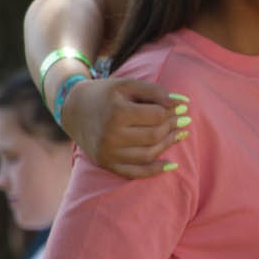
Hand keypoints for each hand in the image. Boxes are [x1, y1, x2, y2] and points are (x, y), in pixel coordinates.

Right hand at [63, 74, 189, 178]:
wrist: (74, 109)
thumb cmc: (105, 94)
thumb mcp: (127, 85)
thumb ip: (155, 91)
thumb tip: (183, 102)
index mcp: (117, 112)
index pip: (156, 116)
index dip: (173, 111)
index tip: (183, 107)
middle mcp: (111, 135)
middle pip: (154, 136)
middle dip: (173, 127)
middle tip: (184, 121)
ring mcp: (108, 152)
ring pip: (148, 154)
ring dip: (168, 145)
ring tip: (179, 135)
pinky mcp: (106, 163)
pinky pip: (135, 172)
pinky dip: (155, 171)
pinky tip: (172, 164)